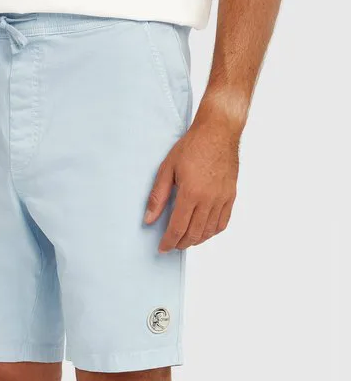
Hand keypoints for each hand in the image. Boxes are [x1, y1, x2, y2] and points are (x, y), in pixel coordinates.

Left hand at [144, 114, 239, 251]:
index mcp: (191, 193)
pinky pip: (222, 223)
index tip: (163, 248)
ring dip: (195, 240)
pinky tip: (203, 232)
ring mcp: (222, 199)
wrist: (219, 132)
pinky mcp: (231, 196)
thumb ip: (157, 197)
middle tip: (172, 245)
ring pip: (208, 231)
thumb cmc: (192, 146)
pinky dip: (211, 232)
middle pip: (194, 234)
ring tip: (185, 240)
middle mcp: (208, 199)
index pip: (178, 228)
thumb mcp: (167, 168)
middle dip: (181, 244)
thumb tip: (149, 219)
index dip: (169, 242)